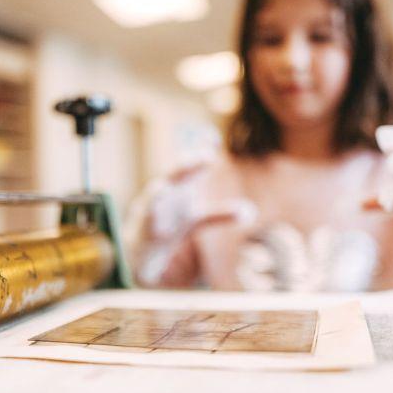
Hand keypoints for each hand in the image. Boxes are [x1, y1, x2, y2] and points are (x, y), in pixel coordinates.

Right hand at [124, 163, 256, 285]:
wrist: (142, 252)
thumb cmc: (169, 228)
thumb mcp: (197, 220)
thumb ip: (220, 214)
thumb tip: (250, 212)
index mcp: (179, 189)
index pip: (191, 167)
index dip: (202, 153)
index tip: (215, 140)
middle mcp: (164, 194)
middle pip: (176, 176)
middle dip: (188, 166)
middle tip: (206, 157)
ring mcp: (150, 210)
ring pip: (155, 197)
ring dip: (161, 192)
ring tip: (165, 187)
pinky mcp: (143, 230)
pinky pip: (147, 223)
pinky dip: (151, 220)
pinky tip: (158, 223)